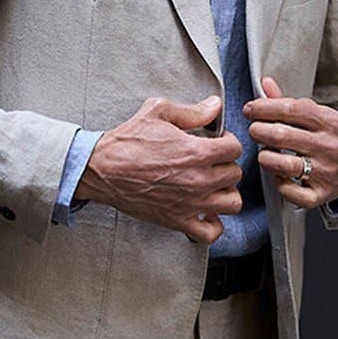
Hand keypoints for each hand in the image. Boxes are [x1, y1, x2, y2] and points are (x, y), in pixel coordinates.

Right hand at [76, 94, 242, 243]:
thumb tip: (215, 106)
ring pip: (232, 203)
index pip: (235, 149)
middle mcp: (198, 179)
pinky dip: (213, 224)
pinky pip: (211, 232)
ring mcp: (190, 203)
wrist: (103, 169)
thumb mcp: (158, 112)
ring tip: (213, 186)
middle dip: (225, 165)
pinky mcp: (178, 221)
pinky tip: (204, 212)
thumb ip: (191, 110)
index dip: (228, 143)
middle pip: (235, 175)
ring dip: (225, 193)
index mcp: (196, 152)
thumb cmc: (127, 142)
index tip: (219, 143)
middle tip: (212, 163)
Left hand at [244, 75, 337, 210]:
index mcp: (329, 121)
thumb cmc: (332, 137)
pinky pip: (291, 193)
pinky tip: (279, 175)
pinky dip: (279, 184)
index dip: (263, 108)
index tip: (249, 109)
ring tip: (263, 152)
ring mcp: (325, 172)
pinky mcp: (321, 194)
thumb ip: (289, 102)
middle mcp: (328, 145)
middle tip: (253, 130)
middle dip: (258, 131)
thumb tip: (265, 83)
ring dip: (265, 157)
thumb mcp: (318, 115)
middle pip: (281, 136)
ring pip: (282, 165)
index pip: (289, 110)